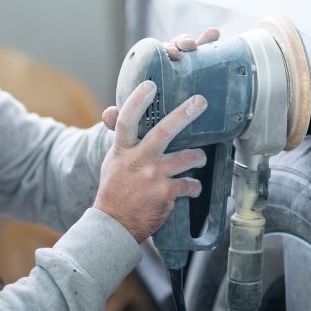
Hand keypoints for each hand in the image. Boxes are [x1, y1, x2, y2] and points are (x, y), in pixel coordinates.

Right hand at [93, 80, 207, 241]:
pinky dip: (194, 185)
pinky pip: (190, 184)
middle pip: (163, 132)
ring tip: (200, 157)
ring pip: (186, 158)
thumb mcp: (113, 160)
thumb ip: (119, 137)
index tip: (150, 85)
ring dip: (198, 156)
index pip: (126, 120)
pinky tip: (193, 187)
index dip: (137, 101)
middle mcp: (138, 160)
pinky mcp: (166, 194)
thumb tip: (109, 111)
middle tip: (200, 102)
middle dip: (184, 114)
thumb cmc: (115, 188)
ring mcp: (153, 177)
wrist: (114, 224)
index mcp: (123, 150)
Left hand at [101, 27, 219, 130]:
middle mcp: (169, 68)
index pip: (156, 55)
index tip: (171, 52)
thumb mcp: (135, 125)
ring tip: (208, 38)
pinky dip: (211, 42)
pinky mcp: (204, 77)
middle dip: (182, 42)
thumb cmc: (148, 128)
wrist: (167, 139)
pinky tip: (216, 35)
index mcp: (151, 74)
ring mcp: (188, 71)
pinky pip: (209, 58)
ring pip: (193, 49)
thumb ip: (121, 120)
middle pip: (176, 48)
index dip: (164, 49)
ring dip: (200, 39)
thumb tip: (108, 114)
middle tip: (188, 48)